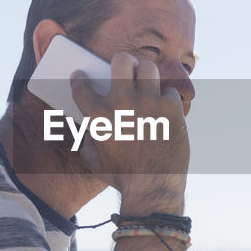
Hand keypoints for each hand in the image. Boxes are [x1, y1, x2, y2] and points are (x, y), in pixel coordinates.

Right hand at [70, 52, 188, 209]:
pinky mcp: (171, 108)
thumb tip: (89, 134)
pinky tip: (164, 108)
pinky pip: (169, 92)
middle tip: (124, 68)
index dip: (79, 79)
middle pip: (121, 61)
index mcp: (98, 115)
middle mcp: (122, 102)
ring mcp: (148, 102)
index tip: (81, 76)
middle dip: (121, 62)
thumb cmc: (123, 178)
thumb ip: (88, 145)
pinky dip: (166, 99)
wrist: (153, 189)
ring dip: (146, 73)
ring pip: (148, 67)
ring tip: (147, 80)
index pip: (81, 86)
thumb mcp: (95, 163)